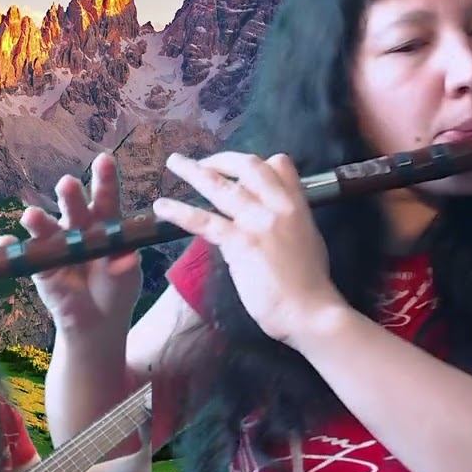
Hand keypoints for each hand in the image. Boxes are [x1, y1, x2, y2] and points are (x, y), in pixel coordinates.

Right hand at [0, 153, 142, 331]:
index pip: (106, 199)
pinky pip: (24, 255)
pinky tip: (5, 242)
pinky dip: (13, 248)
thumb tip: (127, 259)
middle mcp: (79, 229)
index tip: (105, 160)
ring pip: (46, 228)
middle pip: (74, 208)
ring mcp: (57, 245)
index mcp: (106, 225)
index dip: (105, 180)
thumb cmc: (117, 290)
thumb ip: (125, 268)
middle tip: (68, 184)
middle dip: (71, 196)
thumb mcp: (126, 280)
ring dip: (38, 220)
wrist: (98, 321)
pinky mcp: (40, 266)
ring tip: (31, 216)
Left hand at [151, 151, 344, 343]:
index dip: (259, 163)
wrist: (309, 311)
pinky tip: (161, 207)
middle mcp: (277, 206)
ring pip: (221, 186)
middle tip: (204, 163)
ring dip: (194, 172)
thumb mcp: (308, 240)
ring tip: (174, 163)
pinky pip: (204, 221)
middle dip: (223, 159)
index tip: (241, 170)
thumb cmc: (310, 284)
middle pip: (248, 166)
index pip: (280, 164)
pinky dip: (179, 211)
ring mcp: (257, 222)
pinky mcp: (239, 243)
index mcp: (297, 205)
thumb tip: (270, 217)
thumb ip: (289, 222)